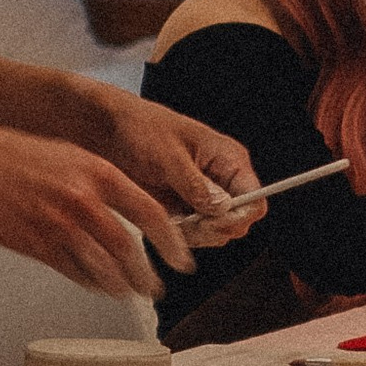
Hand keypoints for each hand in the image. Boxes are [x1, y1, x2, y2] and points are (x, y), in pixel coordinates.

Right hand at [0, 119, 202, 297]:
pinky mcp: (37, 245)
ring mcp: (59, 226)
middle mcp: (83, 200)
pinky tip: (98, 287)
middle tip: (156, 288)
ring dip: (120, 286)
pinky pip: (73, 273)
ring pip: (102, 268)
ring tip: (129, 293)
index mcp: (98, 173)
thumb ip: (102, 183)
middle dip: (147, 276)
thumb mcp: (73, 156)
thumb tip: (130, 212)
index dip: (172, 242)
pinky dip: (90, 284)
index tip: (181, 259)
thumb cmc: (17, 154)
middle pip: (129, 250)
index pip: (151, 214)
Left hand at [71, 87, 261, 248]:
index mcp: (228, 158)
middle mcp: (222, 179)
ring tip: (171, 220)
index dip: (238, 217)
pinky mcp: (185, 209)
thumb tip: (221, 207)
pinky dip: (183, 236)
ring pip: (218, 233)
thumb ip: (195, 184)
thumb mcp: (168, 155)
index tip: (210, 221)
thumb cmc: (141, 128)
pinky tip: (165, 222)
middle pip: (239, 222)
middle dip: (214, 230)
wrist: (110, 131)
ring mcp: (205, 196)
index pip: (255, 199)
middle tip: (186, 222)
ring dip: (197, 235)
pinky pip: (197, 235)